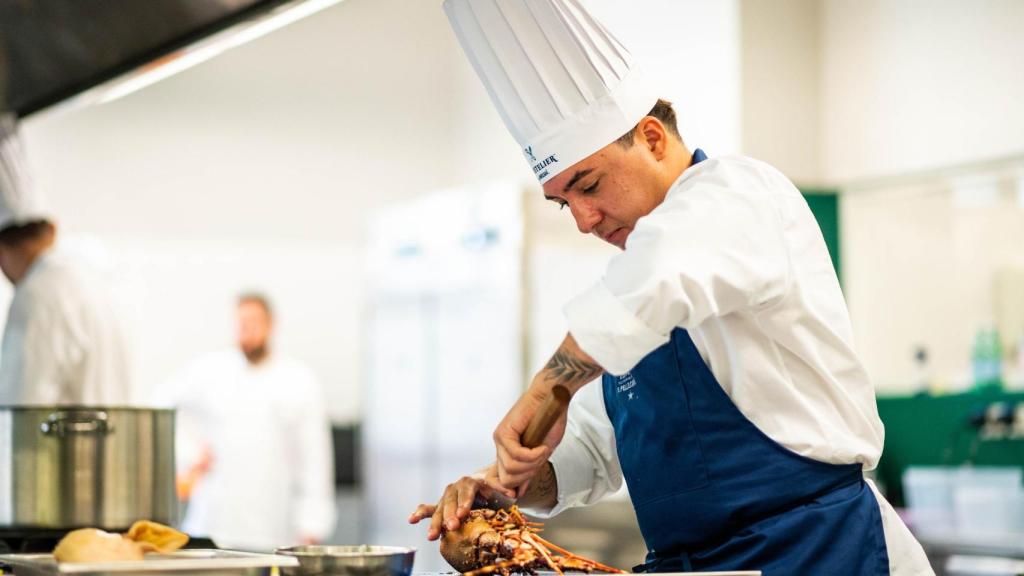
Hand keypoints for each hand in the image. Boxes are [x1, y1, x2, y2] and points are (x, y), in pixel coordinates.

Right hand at [408, 464, 511, 540]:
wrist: (484, 484)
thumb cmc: (493, 489)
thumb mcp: (499, 487)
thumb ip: (503, 489)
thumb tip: (512, 493)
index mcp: (470, 481)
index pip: (466, 492)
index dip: (464, 502)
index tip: (463, 513)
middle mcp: (456, 487)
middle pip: (451, 502)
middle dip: (450, 515)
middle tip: (451, 526)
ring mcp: (447, 496)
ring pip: (439, 508)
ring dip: (436, 522)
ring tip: (432, 535)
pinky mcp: (441, 505)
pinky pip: (429, 508)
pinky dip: (420, 513)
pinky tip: (411, 520)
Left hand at [493, 379, 567, 495]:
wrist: (552, 397)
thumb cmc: (550, 422)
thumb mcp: (541, 454)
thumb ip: (529, 471)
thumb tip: (518, 492)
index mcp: (507, 453)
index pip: (498, 480)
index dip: (508, 490)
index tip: (519, 493)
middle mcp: (500, 447)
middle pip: (506, 479)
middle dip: (527, 477)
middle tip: (541, 460)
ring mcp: (500, 439)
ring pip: (511, 469)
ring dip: (532, 464)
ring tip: (543, 450)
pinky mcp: (503, 432)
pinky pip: (516, 455)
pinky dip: (533, 455)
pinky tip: (542, 447)